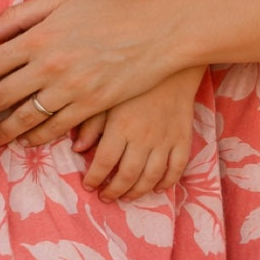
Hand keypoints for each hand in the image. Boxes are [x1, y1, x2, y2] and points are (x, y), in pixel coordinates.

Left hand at [0, 0, 183, 147]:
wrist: (157, 31)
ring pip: (22, 118)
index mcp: (38, 36)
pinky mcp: (88, 106)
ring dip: (0, 131)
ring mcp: (69, 89)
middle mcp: (49, 65)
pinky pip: (52, 129)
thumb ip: (18, 15)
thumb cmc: (109, 10)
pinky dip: (34, 138)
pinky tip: (24, 140)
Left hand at [77, 69, 203, 200]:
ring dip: (137, 192)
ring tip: (127, 196)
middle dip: (114, 191)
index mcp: (121, 126)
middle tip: (106, 196)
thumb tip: (77, 149)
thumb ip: (92, 123)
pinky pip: (176, 168)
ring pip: (151, 178)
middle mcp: (143, 138)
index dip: (94, 178)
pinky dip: (167, 183)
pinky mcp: (183, 138)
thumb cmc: (134, 78)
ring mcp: (165, 140)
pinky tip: (157, 187)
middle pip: (127, 176)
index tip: (88, 185)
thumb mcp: (108, 96)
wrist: (172, 62)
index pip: (104, 163)